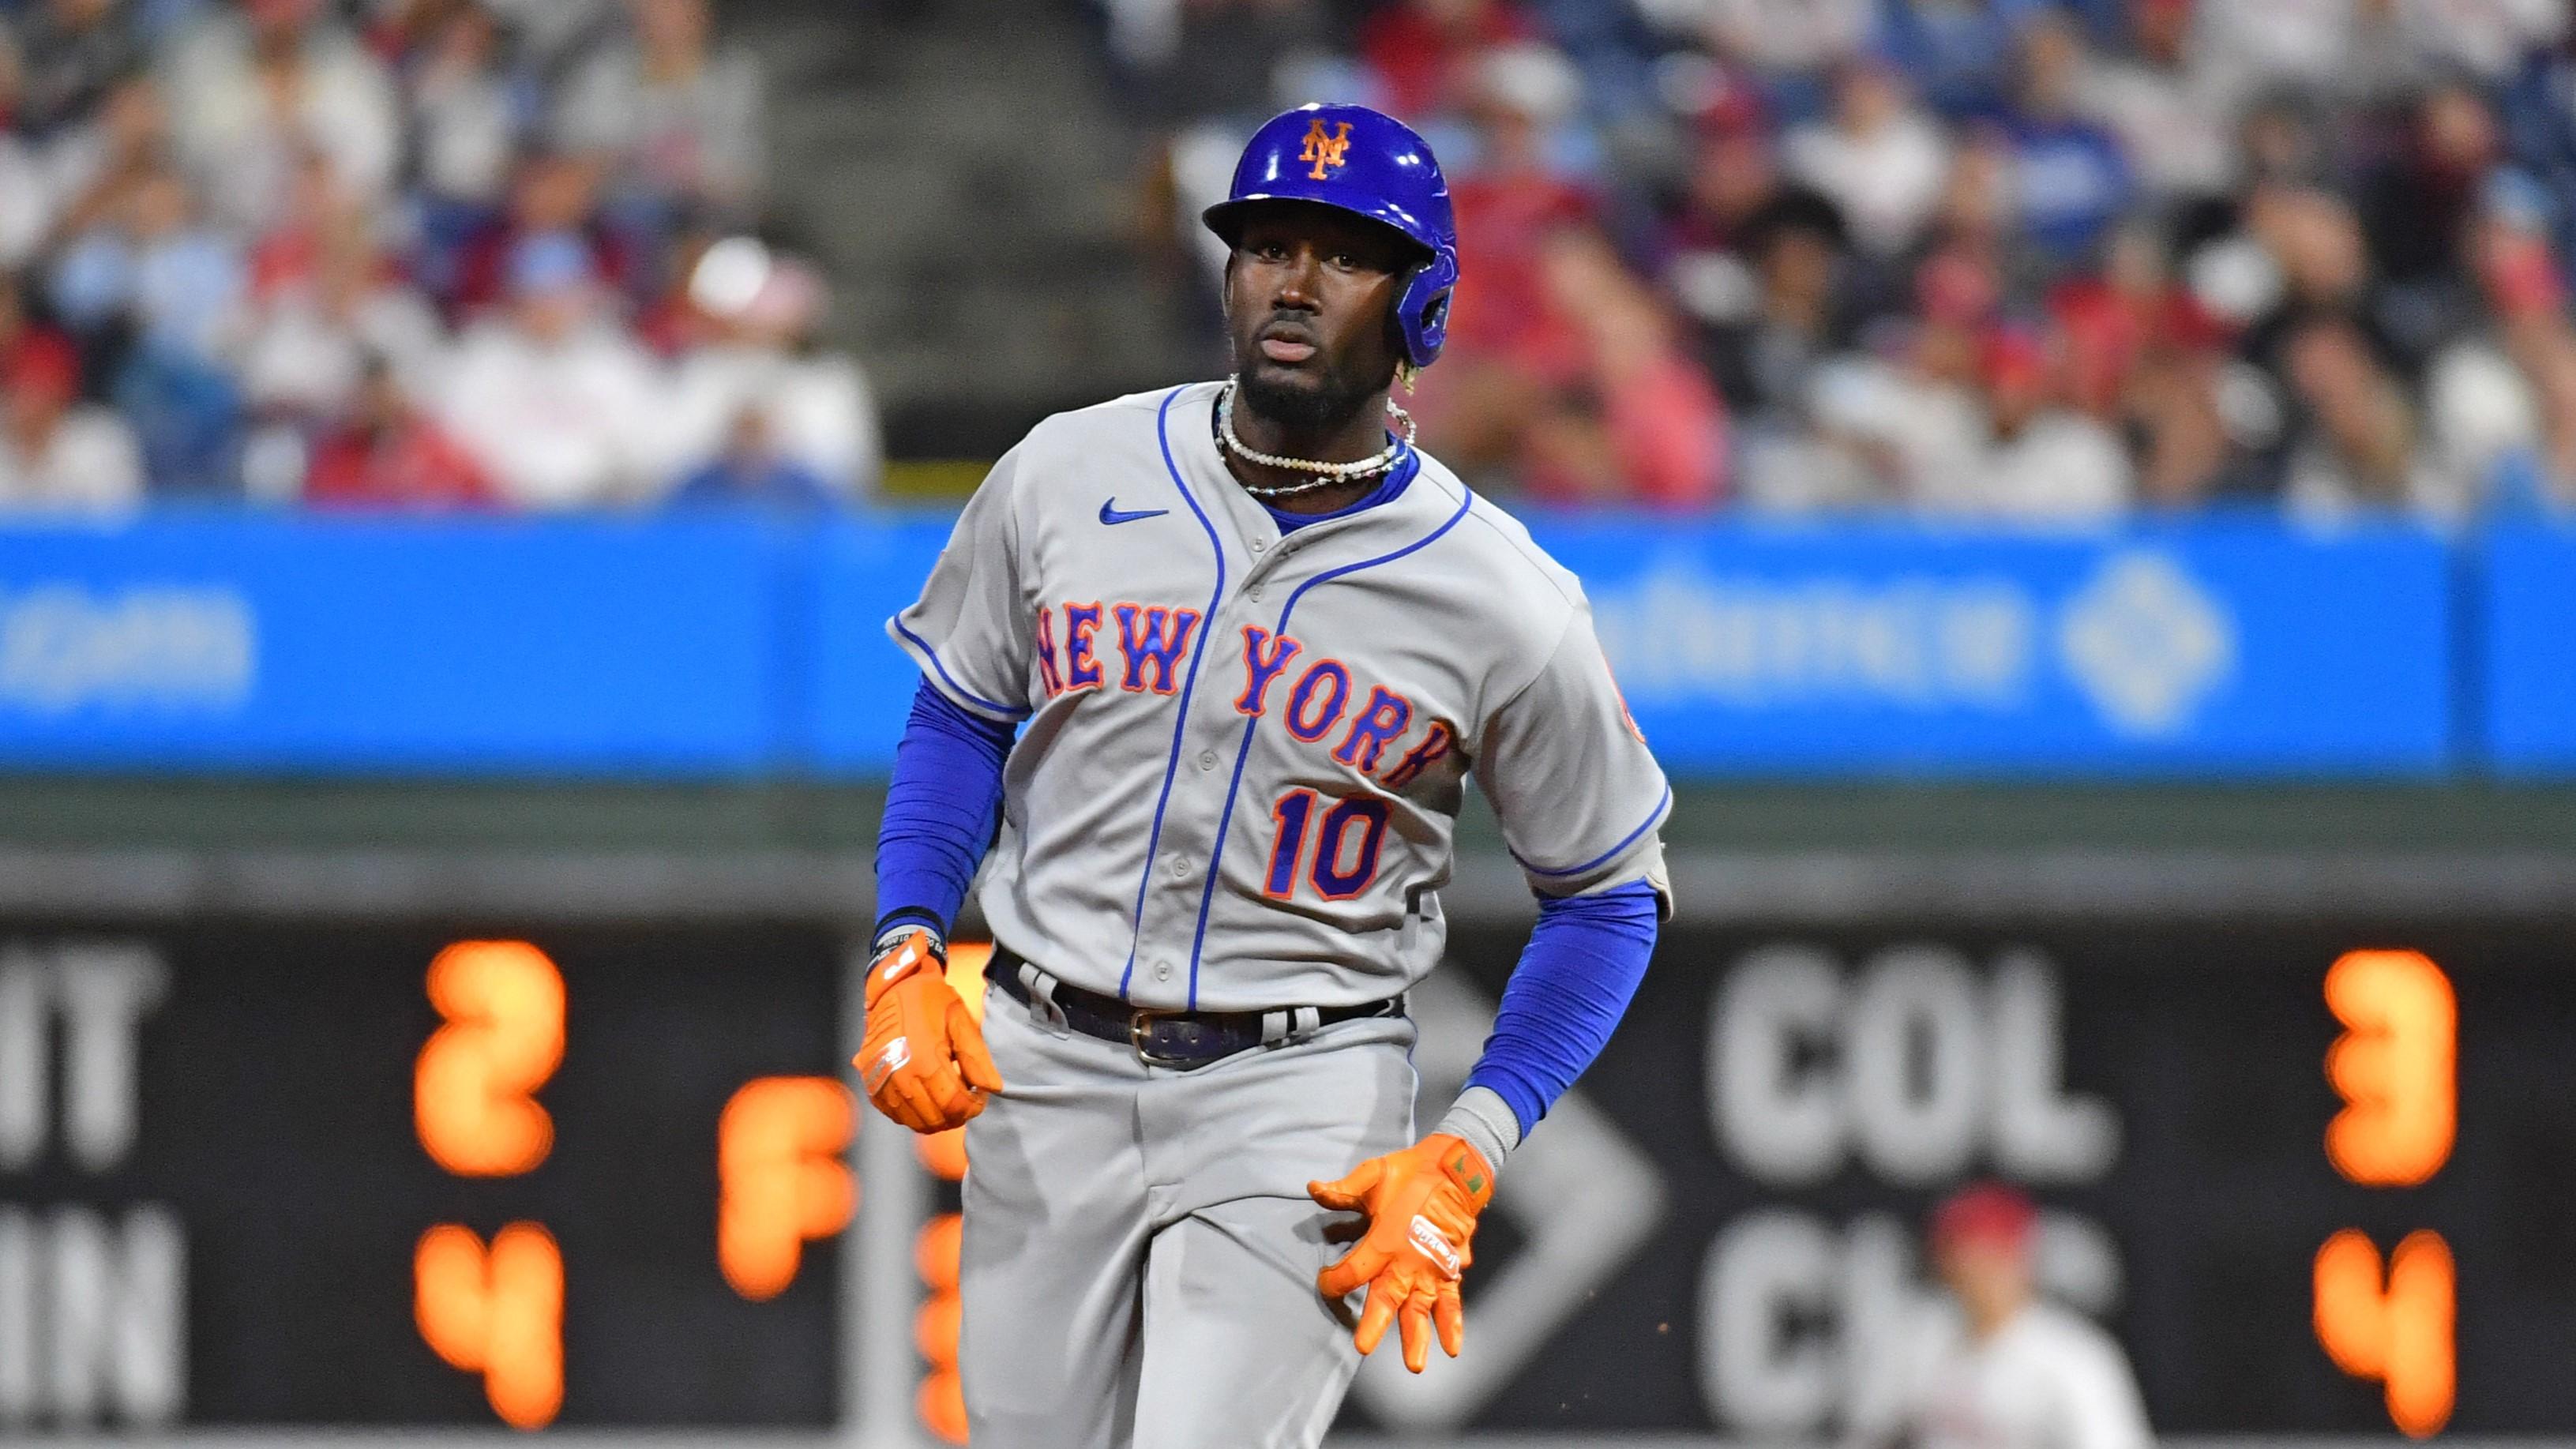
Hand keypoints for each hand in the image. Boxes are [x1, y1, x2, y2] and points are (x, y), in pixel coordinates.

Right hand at [853, 927, 1002, 1132]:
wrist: (893, 988)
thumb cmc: (931, 1001)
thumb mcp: (960, 1021)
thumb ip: (976, 1058)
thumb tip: (993, 1089)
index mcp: (923, 1061)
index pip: (954, 1105)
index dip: (973, 1107)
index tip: (980, 1097)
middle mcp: (898, 1076)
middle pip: (935, 1119)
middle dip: (957, 1115)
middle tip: (966, 1100)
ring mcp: (880, 1082)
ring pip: (914, 1122)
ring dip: (936, 1118)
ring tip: (948, 1101)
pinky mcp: (870, 1083)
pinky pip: (894, 1114)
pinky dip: (913, 1115)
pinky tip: (925, 1100)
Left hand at [1307, 1133, 1493, 1371]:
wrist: (1455, 1169)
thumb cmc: (1411, 1172)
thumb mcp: (1373, 1174)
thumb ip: (1344, 1190)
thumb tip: (1312, 1188)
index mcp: (1385, 1239)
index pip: (1353, 1271)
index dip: (1334, 1280)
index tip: (1324, 1283)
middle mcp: (1408, 1260)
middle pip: (1387, 1297)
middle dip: (1374, 1323)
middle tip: (1363, 1347)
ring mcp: (1431, 1269)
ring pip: (1421, 1308)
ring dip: (1417, 1336)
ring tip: (1413, 1364)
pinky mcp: (1450, 1270)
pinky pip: (1452, 1300)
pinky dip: (1454, 1323)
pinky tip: (1452, 1347)